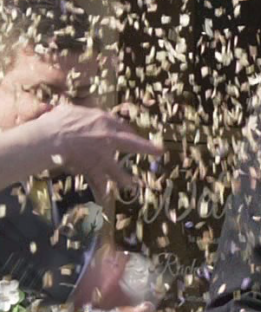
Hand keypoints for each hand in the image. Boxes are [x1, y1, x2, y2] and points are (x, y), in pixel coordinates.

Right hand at [29, 101, 161, 191]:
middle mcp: (109, 138)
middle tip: (159, 151)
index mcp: (104, 121)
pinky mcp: (94, 169)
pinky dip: (100, 192)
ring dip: (124, 179)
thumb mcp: (72, 111)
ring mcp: (103, 156)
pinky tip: (104, 200)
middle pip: (132, 144)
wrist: (51, 138)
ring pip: (117, 170)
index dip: (127, 131)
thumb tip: (77, 114)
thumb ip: (81, 114)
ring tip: (131, 185)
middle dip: (147, 148)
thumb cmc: (58, 121)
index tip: (131, 135)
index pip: (121, 126)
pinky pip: (98, 183)